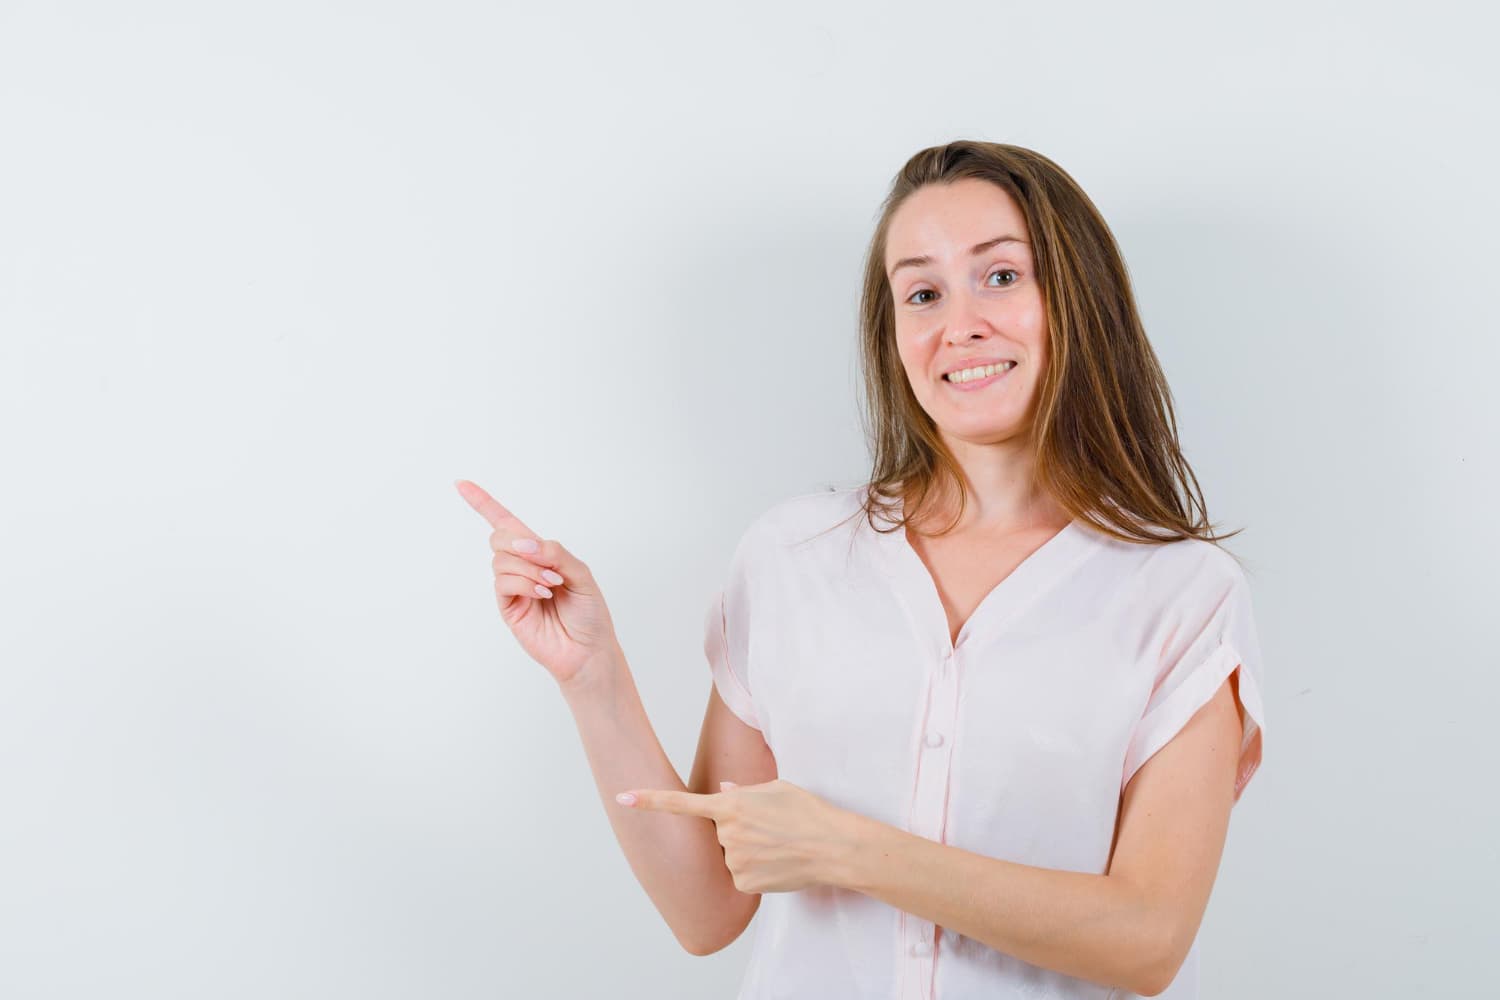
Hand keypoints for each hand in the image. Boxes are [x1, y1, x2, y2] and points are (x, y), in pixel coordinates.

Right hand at [455, 479, 618, 687]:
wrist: (588, 650)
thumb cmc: (589, 613)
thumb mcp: (581, 574)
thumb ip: (556, 553)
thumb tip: (526, 543)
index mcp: (539, 554)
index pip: (507, 523)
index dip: (483, 503)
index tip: (461, 484)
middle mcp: (522, 567)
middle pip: (499, 536)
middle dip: (519, 543)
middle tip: (547, 564)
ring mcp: (513, 588)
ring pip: (502, 560)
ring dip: (529, 568)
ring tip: (552, 585)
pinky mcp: (508, 607)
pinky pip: (503, 582)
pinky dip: (523, 582)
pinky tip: (542, 593)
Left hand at [615, 779, 856, 893]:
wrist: (832, 846)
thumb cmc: (807, 811)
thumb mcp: (776, 789)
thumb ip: (743, 792)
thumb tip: (721, 792)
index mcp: (731, 805)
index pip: (681, 804)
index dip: (649, 801)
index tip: (622, 798)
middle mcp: (726, 833)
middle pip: (718, 833)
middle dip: (736, 830)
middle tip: (768, 828)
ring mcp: (734, 860)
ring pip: (730, 855)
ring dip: (748, 850)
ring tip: (778, 845)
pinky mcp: (743, 883)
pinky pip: (740, 875)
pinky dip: (755, 870)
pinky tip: (777, 863)